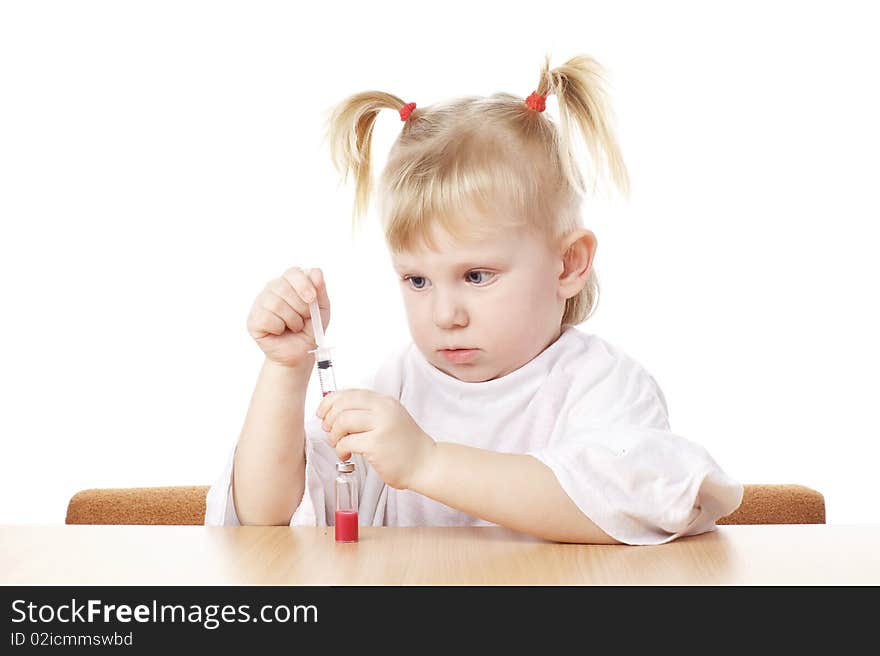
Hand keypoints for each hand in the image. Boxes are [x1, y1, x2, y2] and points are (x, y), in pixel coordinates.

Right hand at [246, 266, 330, 368]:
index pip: (292, 272)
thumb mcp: (322, 309)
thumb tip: (316, 271)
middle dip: (300, 307)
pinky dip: (279, 328)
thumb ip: (320, 290)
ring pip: (276, 304)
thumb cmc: (310, 329)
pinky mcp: (253, 320)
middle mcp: (272, 289)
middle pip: (283, 287)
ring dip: (292, 320)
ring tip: (294, 326)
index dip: (303, 284)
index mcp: (289, 283)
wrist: (300, 352)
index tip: (312, 298)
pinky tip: (280, 331)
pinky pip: (267, 319)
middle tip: (304, 318)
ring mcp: (260, 304)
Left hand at [316, 389, 435, 489]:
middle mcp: (383, 409)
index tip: (323, 413)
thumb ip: (368, 412)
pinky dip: (340, 450)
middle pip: (342, 404)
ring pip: (342, 421)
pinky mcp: (376, 444)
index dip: (330, 402)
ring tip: (338, 444)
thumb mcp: (390, 418)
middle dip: (329, 418)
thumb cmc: (406, 445)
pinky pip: (346, 442)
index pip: (350, 393)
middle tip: (329, 431)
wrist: (426, 464)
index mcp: (384, 401)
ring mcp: (381, 425)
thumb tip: (335, 411)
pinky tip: (346, 455)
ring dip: (333, 435)